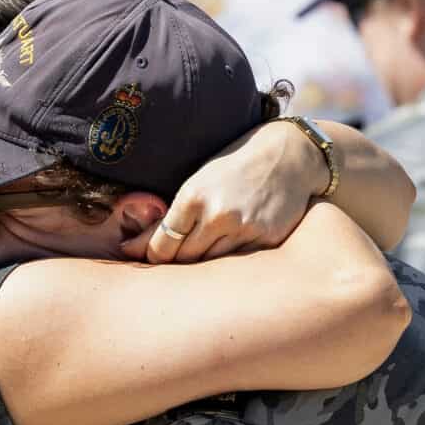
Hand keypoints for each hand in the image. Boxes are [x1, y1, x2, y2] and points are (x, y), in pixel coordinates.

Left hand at [145, 117, 325, 264]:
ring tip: (198, 259)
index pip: (161, 245)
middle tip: (169, 263)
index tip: (146, 258)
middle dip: (174, 263)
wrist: (289, 157)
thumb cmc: (236, 167)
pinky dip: (229, 264)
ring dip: (201, 267)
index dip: (151, 256)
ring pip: (210, 266)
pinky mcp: (266, 240)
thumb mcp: (199, 181)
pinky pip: (237, 264)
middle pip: (184, 260)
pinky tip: (227, 254)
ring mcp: (244, 230)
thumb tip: (134, 246)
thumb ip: (172, 215)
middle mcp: (217, 215)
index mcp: (193, 196)